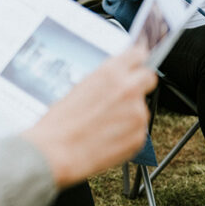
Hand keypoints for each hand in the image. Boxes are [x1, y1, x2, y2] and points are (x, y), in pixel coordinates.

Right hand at [23, 46, 156, 187]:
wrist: (55, 151)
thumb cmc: (59, 121)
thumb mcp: (78, 88)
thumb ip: (104, 80)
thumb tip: (116, 78)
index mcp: (110, 73)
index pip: (138, 54)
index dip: (136, 58)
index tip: (135, 62)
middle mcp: (128, 89)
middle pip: (149, 77)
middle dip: (140, 82)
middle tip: (125, 91)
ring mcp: (137, 114)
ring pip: (141, 106)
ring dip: (129, 111)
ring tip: (104, 122)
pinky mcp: (139, 137)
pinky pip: (138, 129)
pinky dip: (127, 131)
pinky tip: (107, 135)